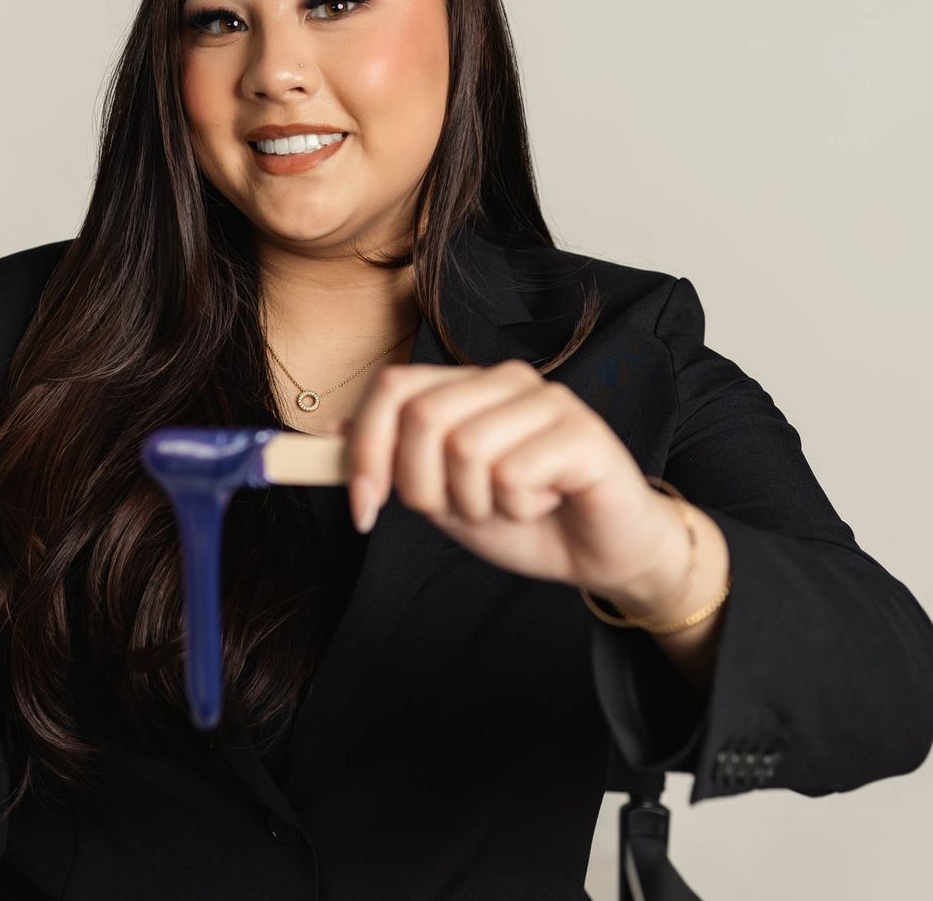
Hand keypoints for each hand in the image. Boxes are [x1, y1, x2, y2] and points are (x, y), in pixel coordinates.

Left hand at [328, 360, 688, 599]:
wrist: (603, 552)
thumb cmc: (526, 517)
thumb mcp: (442, 495)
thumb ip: (393, 461)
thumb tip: (330, 433)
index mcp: (467, 386)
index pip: (392, 387)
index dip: (366, 449)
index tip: (364, 509)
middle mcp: (506, 379)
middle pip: (423, 418)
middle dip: (422, 486)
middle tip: (459, 511)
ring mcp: (547, 400)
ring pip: (466, 449)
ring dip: (476, 502)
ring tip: (510, 504)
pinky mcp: (582, 431)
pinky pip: (514, 473)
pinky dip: (518, 508)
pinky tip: (545, 502)